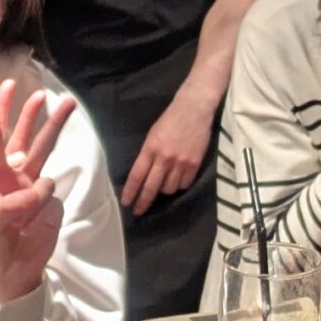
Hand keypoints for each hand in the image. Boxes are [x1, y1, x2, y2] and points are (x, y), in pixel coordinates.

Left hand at [0, 83, 74, 303]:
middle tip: (40, 92)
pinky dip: (41, 204)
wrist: (10, 272)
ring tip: (69, 103)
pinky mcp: (51, 204)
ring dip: (54, 128)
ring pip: (45, 152)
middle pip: (24, 138)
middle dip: (30, 114)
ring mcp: (35, 188)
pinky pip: (50, 195)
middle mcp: (14, 176)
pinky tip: (30, 222)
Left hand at [121, 85, 213, 214]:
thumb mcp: (153, 134)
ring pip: (168, 189)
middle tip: (138, 211)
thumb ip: (148, 154)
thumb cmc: (170, 119)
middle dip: (143, 201)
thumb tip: (144, 174)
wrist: (194, 109)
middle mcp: (164, 158)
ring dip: (163, 190)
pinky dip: (179, 185)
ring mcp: (180, 162)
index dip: (131, 191)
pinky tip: (177, 180)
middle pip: (151, 187)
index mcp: (150, 148)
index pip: (137, 175)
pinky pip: (184, 184)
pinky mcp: (194, 164)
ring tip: (162, 185)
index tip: (126, 202)